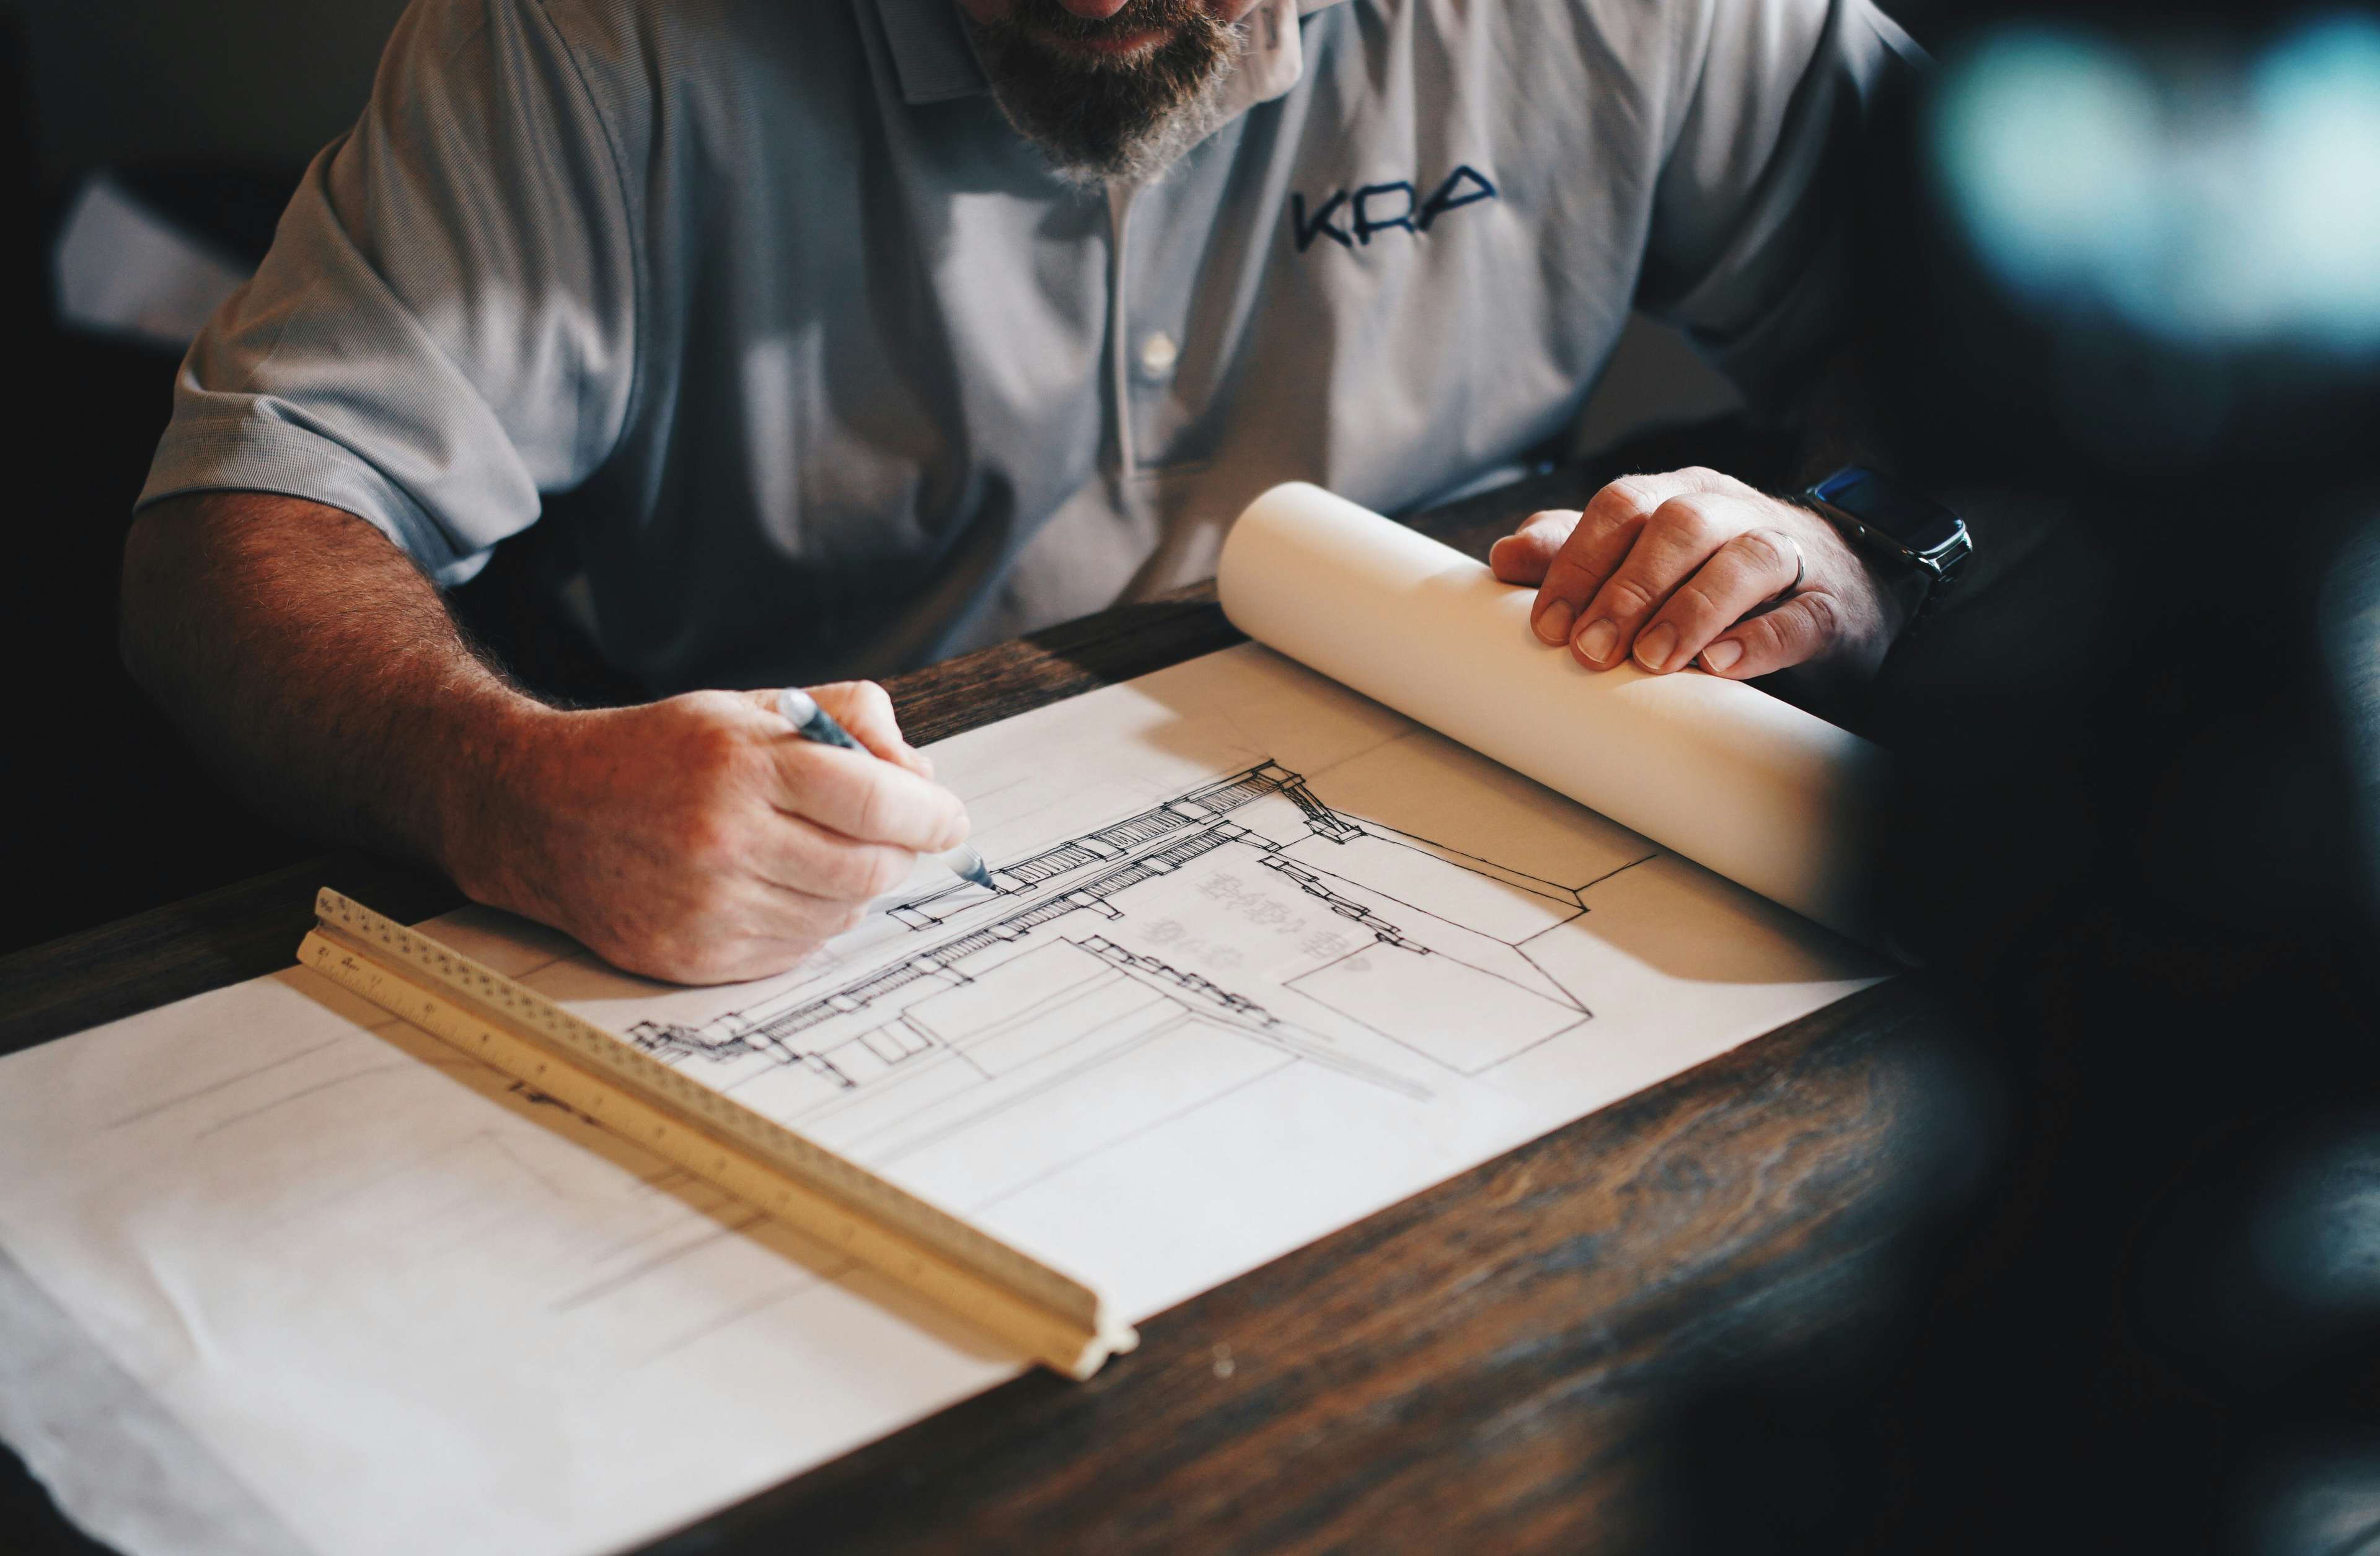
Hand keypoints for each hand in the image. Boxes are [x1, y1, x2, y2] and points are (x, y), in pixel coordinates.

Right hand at [451, 682, 969, 984]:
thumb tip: (921, 775)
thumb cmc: (658, 753)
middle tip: (890, 835)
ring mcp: (709, 906)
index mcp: (742, 764)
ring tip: (817, 853)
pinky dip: (810, 921)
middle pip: (871, 867)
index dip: (932, 814)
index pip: (878, 801)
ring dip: (853, 888)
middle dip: (899, 852)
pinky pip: (798, 950)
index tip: (949, 818)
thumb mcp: (747, 708)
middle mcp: (725, 839)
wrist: (543, 812)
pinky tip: (780, 887)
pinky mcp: (695, 957)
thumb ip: (845, 720)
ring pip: (841, 915)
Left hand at [1488, 466, 1905, 679]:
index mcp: (1678, 495)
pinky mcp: (1829, 606)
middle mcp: (1732, 511)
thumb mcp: (1642, 558)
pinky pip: (1801, 615)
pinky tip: (1720, 665)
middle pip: (1678, 526)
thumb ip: (1576, 552)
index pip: (1621, 507)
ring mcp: (1789, 554)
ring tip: (1651, 660)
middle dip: (1627, 588)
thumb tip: (1503, 556)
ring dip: (1690, 608)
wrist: (1834, 590)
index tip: (1547, 625)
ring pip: (1744, 558)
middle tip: (1590, 649)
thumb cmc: (1713, 574)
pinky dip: (1760, 639)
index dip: (1578, 561)